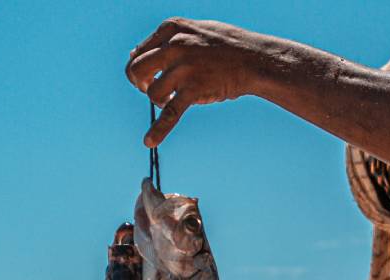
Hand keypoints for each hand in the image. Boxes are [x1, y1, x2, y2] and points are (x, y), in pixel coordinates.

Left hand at [125, 18, 266, 146]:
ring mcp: (184, 67)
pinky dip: (158, 130)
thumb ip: (166, 39)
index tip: (151, 79)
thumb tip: (134, 53)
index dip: (141, 70)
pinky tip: (150, 141)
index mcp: (171, 28)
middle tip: (155, 91)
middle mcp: (174, 45)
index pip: (139, 52)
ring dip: (159, 101)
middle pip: (137, 70)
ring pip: (152, 93)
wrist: (255, 59)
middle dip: (141, 85)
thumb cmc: (226, 46)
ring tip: (174, 99)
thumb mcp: (193, 31)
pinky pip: (170, 112)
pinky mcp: (194, 89)